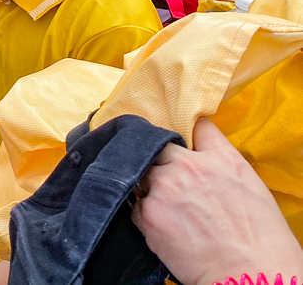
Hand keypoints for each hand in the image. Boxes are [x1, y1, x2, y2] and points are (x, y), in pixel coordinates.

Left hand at [132, 117, 302, 284]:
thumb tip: (204, 155)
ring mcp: (164, 187)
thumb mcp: (251, 189)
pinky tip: (164, 228)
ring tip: (166, 208)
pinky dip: (145, 214)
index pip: (198, 126)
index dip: (187, 129)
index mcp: (220, 159)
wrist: (251, 276)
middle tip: (168, 179)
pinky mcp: (148, 212)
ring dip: (148, 186)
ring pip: (141, 173)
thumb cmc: (260, 240)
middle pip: (158, 145)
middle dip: (159, 158)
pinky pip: (135, 205)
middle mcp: (188, 166)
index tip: (182, 137)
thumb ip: (223, 165)